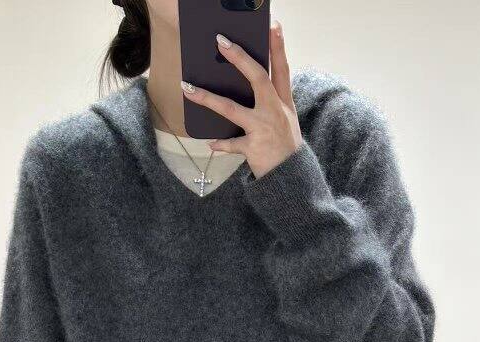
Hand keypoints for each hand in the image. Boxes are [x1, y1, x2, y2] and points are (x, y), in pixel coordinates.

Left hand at [180, 20, 302, 179]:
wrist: (291, 177)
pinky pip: (232, 144)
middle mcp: (274, 111)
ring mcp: (263, 129)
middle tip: (221, 42)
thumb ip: (272, 101)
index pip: (282, 69)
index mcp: (283, 102)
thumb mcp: (285, 120)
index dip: (278, 47)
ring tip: (188, 88)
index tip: (272, 26)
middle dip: (240, 58)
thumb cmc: (285, 146)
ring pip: (232, 109)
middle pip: (258, 78)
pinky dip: (221, 144)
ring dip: (208, 98)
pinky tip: (210, 143)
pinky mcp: (254, 148)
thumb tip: (249, 83)